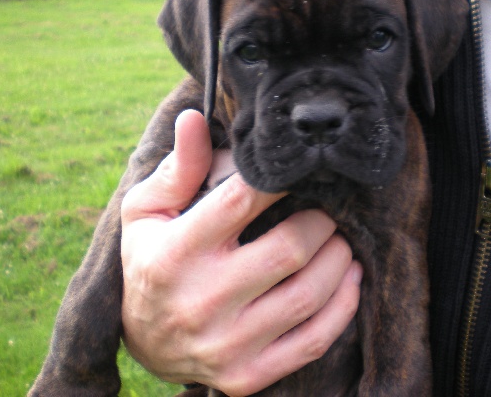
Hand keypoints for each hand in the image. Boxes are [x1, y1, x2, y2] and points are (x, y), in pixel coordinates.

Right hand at [120, 109, 361, 395]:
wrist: (143, 343)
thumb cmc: (150, 260)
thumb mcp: (147, 211)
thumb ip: (178, 168)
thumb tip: (195, 119)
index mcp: (172, 255)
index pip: (240, 202)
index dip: (280, 178)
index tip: (298, 169)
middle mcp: (200, 303)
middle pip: (289, 248)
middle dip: (320, 220)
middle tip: (326, 208)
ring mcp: (226, 346)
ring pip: (308, 294)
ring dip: (338, 258)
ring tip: (338, 239)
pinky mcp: (248, 377)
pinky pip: (314, 340)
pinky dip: (343, 304)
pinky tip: (347, 277)